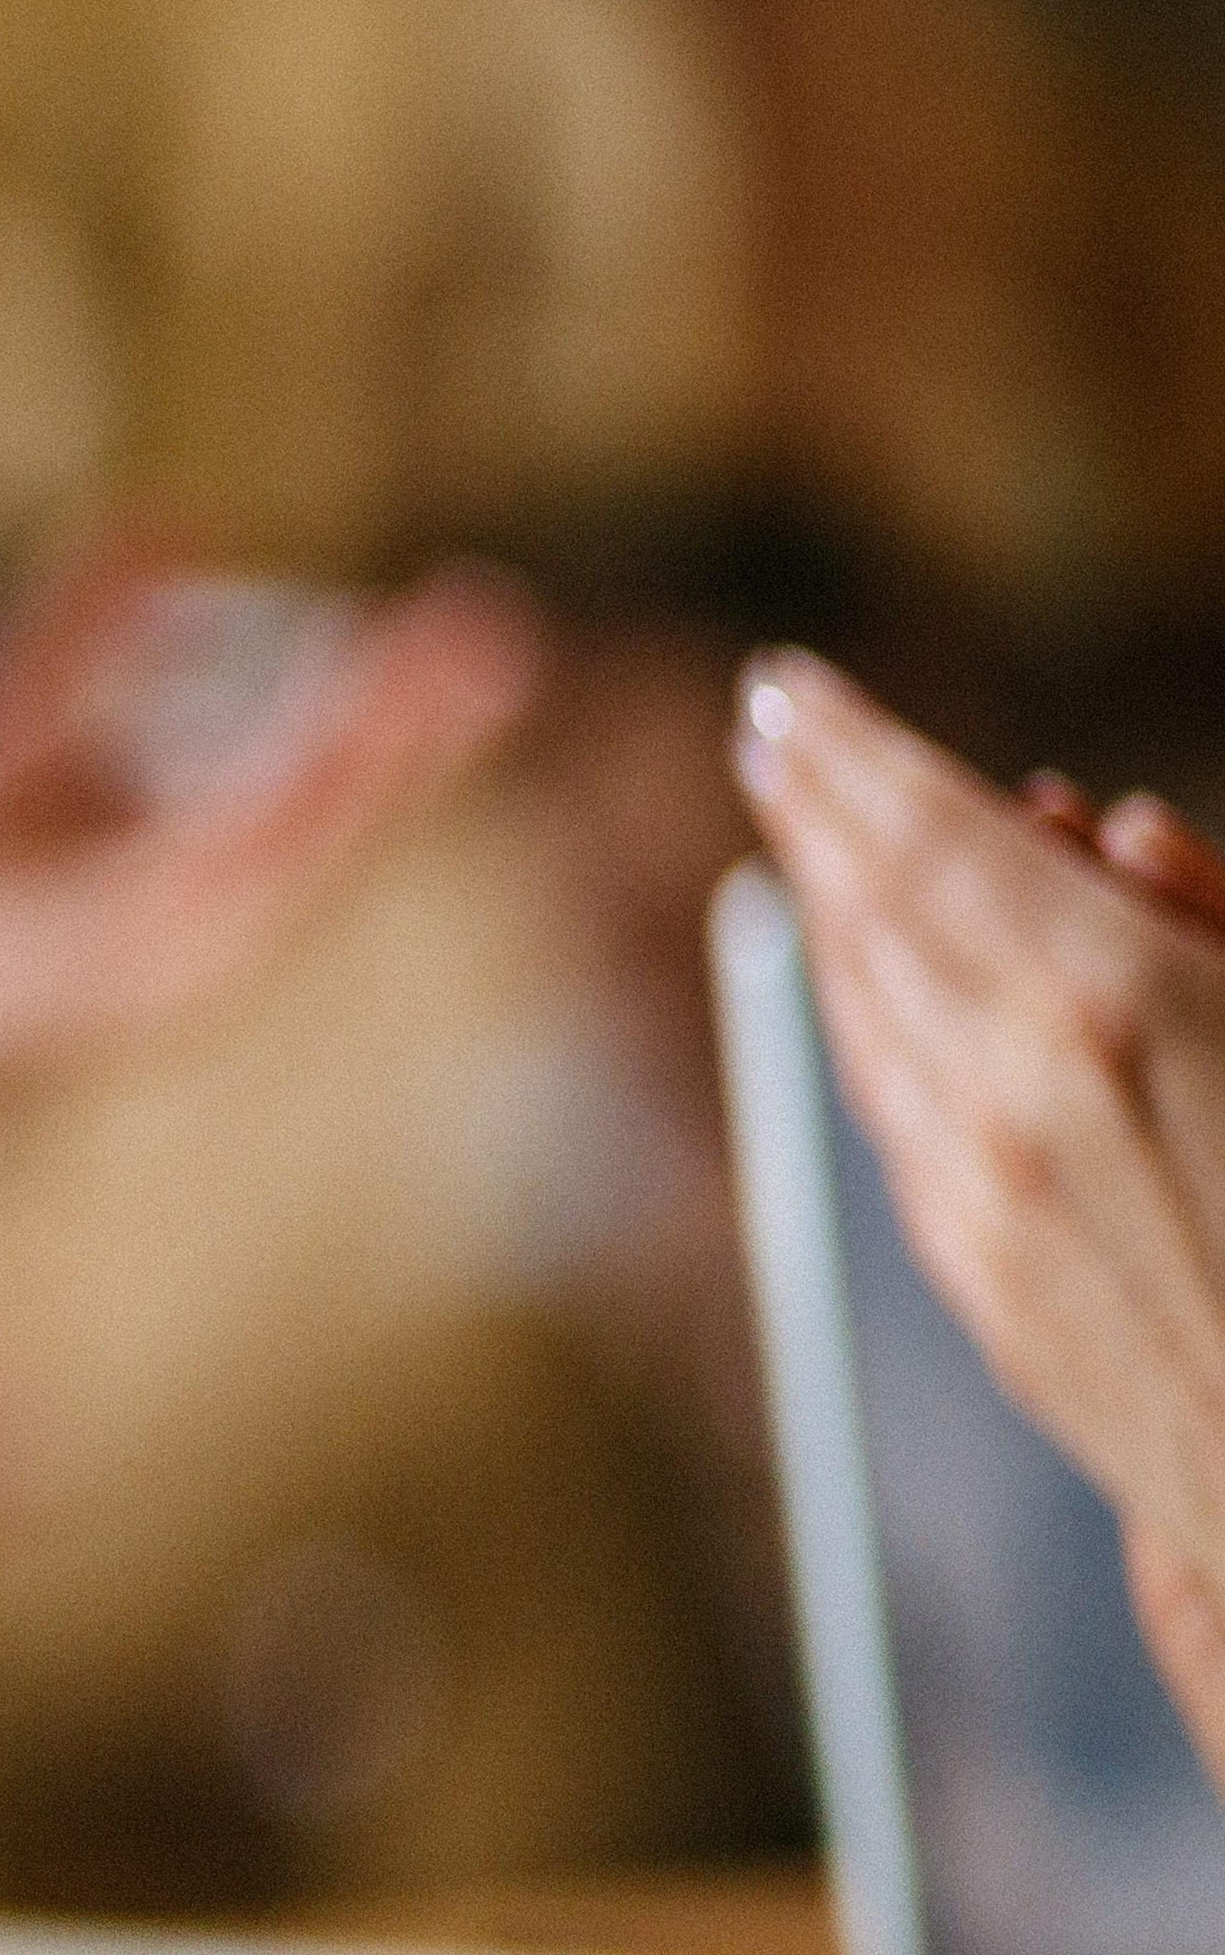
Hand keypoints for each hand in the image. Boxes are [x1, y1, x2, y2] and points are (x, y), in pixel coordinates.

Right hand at [0, 544, 542, 1166]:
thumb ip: (49, 654)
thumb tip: (181, 519)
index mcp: (106, 938)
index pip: (260, 827)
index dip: (346, 734)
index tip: (418, 650)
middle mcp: (187, 966)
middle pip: (329, 841)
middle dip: (411, 732)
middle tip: (481, 625)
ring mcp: (214, 968)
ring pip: (335, 851)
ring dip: (405, 747)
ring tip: (466, 638)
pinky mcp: (221, 946)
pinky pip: (308, 853)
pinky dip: (354, 774)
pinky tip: (399, 694)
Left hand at [733, 656, 1224, 1646]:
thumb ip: (1208, 914)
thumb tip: (1101, 826)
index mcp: (1112, 1000)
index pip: (935, 840)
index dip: (852, 753)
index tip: (784, 691)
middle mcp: (1011, 1085)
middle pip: (874, 913)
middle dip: (819, 810)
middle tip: (773, 728)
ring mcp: (972, 1183)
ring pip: (864, 1007)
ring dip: (830, 904)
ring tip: (808, 823)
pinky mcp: (963, 1263)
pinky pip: (887, 1098)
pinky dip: (862, 1011)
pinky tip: (860, 973)